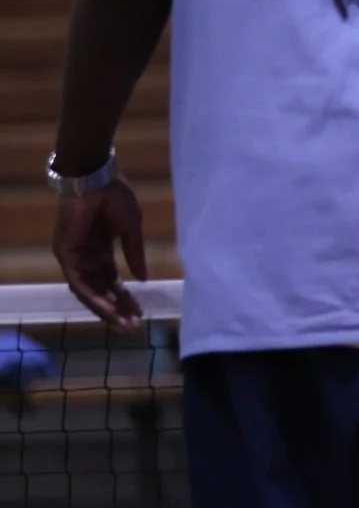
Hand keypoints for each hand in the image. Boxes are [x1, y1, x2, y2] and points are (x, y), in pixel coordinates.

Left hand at [51, 179, 148, 332]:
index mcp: (102, 251)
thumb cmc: (115, 198)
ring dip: (106, 310)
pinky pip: (79, 283)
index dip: (126, 298)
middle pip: (101, 292)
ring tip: (124, 324)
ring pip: (89, 292)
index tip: (141, 313)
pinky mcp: (66, 255)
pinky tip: (108, 309)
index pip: (112, 282)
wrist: (96, 180)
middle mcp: (87, 258)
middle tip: (134, 327)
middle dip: (117, 310)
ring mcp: (75, 258)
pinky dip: (93, 297)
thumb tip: (143, 279)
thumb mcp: (131, 229)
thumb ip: (135, 255)